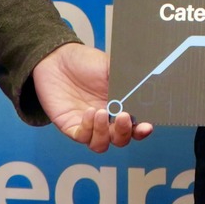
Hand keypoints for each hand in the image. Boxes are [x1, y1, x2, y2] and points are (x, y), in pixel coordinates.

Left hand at [30, 43, 151, 151]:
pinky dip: (88, 128)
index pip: (136, 126)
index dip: (142, 130)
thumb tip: (145, 85)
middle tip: (123, 117)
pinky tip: (89, 111)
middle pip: (121, 139)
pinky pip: (82, 137)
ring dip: (104, 133)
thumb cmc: (85, 62)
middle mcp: (106, 120)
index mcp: (121, 106)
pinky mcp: (71, 126)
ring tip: (102, 112)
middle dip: (124, 133)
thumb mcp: (111, 66)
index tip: (147, 126)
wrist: (57, 59)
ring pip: (101, 144)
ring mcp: (89, 125)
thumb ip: (127, 79)